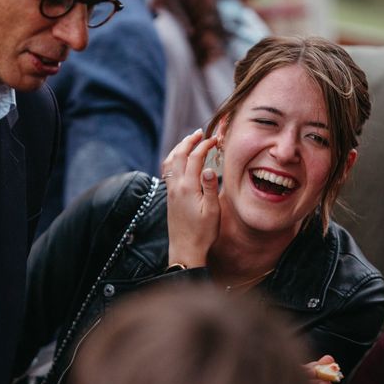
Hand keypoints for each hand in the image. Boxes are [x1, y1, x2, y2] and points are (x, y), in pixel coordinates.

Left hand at [161, 129, 218, 267]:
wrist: (184, 250)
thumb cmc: (202, 234)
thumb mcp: (212, 212)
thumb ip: (210, 188)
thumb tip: (209, 168)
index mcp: (188, 188)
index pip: (195, 158)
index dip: (205, 146)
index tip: (215, 140)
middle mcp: (176, 187)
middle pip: (179, 155)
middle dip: (189, 141)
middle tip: (200, 133)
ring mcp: (170, 191)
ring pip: (170, 161)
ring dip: (179, 148)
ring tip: (189, 141)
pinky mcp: (169, 197)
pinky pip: (167, 171)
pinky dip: (173, 159)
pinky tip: (179, 160)